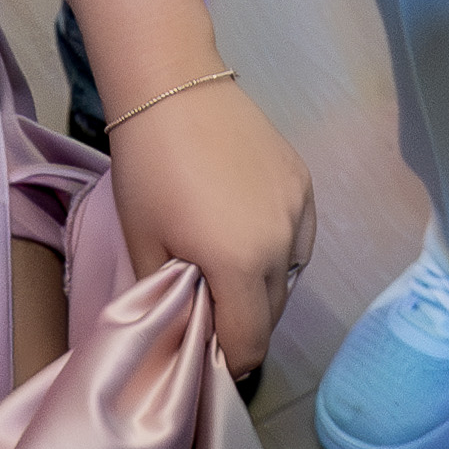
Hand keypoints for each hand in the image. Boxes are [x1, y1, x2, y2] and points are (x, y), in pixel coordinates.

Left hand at [101, 70, 316, 384]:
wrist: (173, 88)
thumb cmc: (148, 169)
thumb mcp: (144, 244)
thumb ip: (168, 299)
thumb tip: (182, 333)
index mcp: (241, 266)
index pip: (250, 342)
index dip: (229, 360)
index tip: (208, 357)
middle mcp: (282, 244)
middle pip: (272, 313)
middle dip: (244, 324)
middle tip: (211, 313)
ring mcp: (299, 211)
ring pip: (290, 276)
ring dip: (263, 288)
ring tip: (228, 273)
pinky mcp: (303, 183)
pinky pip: (300, 238)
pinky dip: (279, 251)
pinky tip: (250, 238)